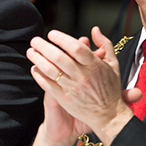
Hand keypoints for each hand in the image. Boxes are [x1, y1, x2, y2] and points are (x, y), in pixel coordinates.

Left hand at [27, 26, 133, 144]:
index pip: (76, 48)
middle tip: (35, 40)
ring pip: (50, 70)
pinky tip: (34, 68)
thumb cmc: (111, 89)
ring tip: (31, 51)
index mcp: (95, 66)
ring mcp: (72, 88)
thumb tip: (94, 30)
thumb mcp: (114, 64)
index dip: (62, 39)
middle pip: (59, 57)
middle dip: (44, 46)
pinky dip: (39, 75)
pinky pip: (47, 85)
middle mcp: (83, 76)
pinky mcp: (64, 99)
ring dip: (38, 59)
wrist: (108, 115)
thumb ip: (105, 45)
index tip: (52, 34)